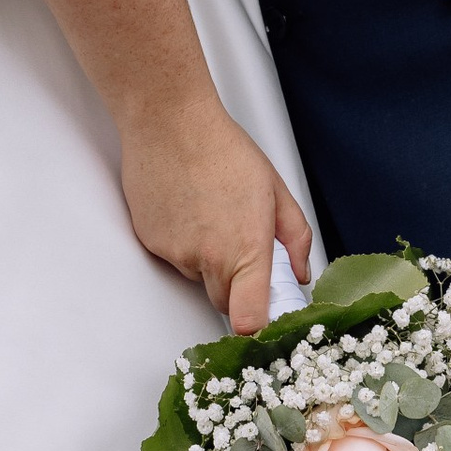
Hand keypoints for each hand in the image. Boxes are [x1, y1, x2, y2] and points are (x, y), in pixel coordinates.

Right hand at [117, 92, 315, 333]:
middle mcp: (207, 258)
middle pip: (223, 302)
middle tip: (241, 244)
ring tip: (211, 212)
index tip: (265, 321)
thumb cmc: (221, 148)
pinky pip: (173, 257)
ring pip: (197, 276)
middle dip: (237, 286)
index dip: (257, 328)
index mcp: (245, 248)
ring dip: (208, 258)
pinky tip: (188, 207)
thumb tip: (298, 271)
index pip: (248, 318)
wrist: (169, 122)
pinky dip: (183, 242)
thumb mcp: (275, 190)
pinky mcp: (152, 242)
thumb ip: (294, 238)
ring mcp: (175, 253)